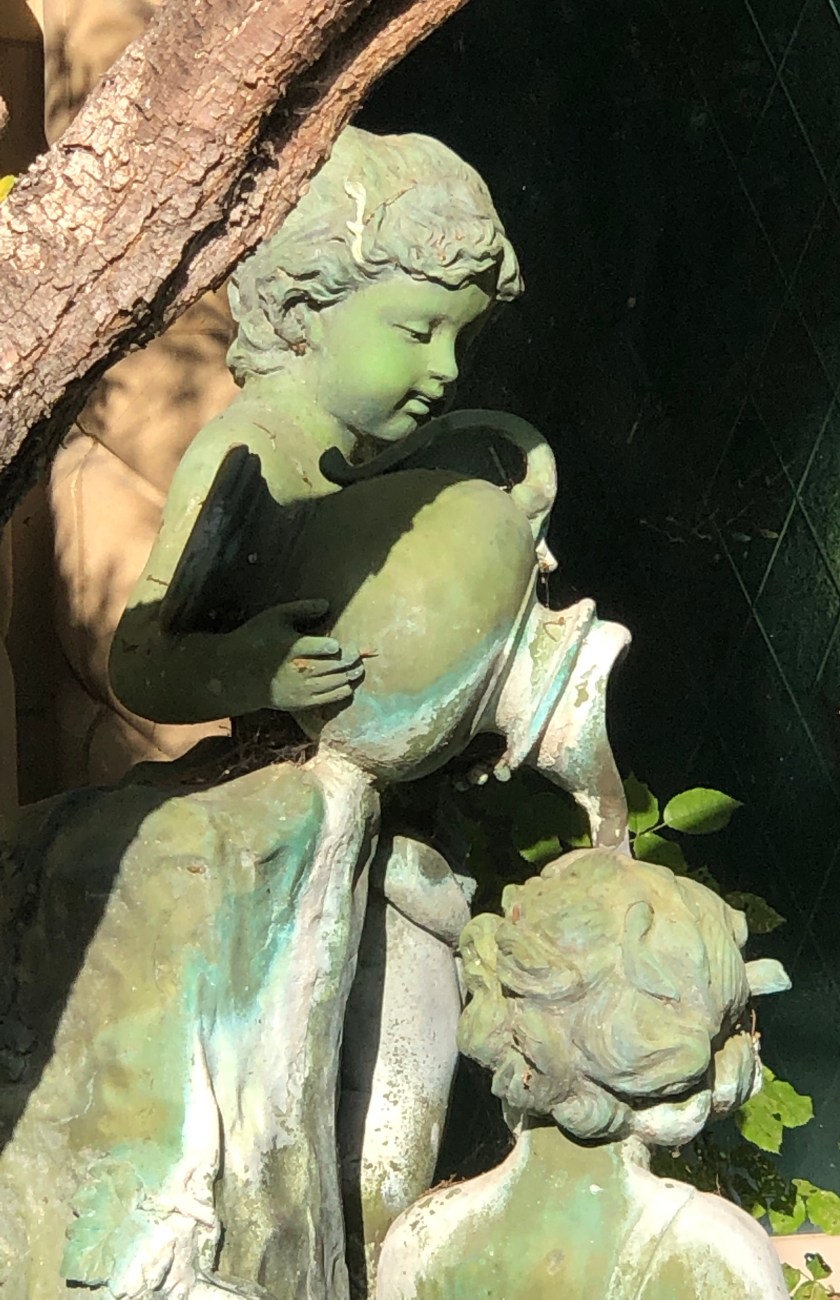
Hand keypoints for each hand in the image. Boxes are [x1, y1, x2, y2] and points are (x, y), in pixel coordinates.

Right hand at [248, 599, 364, 711]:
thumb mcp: (274, 617)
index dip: (338, 646)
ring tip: (356, 666)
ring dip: (351, 674)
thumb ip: (301, 608)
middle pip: (338, 665)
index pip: (326, 648)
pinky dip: (344, 688)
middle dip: (352, 659)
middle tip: (360, 654)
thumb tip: (327, 604)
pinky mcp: (303, 703)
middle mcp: (300, 670)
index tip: (339, 644)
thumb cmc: (256, 639)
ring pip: (339, 682)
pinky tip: (345, 680)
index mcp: (293, 648)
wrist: (237, 675)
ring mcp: (302, 689)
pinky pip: (333, 697)